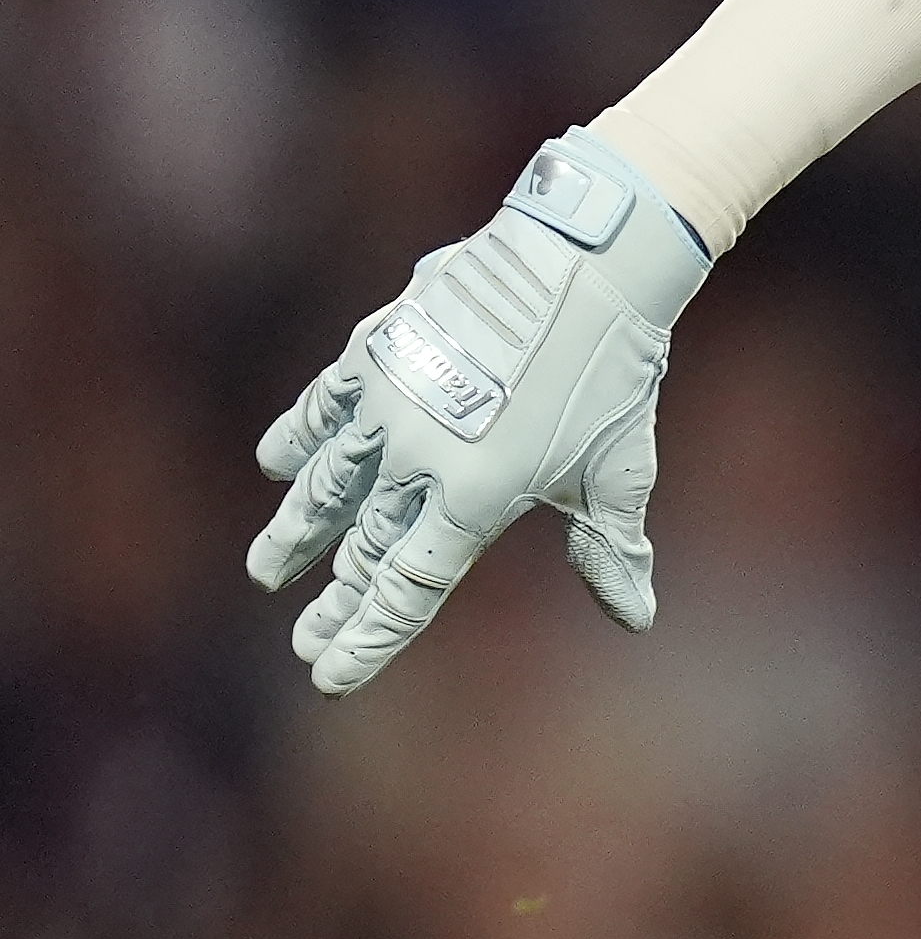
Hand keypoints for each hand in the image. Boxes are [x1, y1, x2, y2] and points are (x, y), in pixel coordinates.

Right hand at [246, 128, 709, 692]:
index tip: (329, 676)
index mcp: (478, 498)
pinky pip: (321, 408)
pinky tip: (276, 463)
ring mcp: (389, 405)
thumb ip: (611, 547)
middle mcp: (420, 460)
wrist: (586, 262)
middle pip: (364, 547)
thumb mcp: (618, 469)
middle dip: (333, 599)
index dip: (367, 636)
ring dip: (296, 532)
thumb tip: (635, 618)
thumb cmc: (613, 371)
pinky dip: (296, 437)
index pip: (409, 588)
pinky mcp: (373, 352)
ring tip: (266, 570)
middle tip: (301, 637)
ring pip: (327, 486)